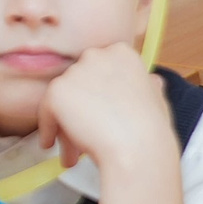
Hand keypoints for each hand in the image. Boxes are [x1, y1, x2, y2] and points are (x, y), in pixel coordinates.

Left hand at [36, 42, 173, 170]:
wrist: (137, 147)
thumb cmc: (151, 129)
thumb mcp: (157, 98)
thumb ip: (147, 85)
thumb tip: (151, 80)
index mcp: (122, 53)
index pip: (99, 70)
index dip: (98, 93)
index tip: (101, 112)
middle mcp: (96, 55)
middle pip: (79, 85)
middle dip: (81, 109)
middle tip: (86, 132)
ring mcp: (75, 72)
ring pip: (63, 101)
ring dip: (66, 124)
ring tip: (71, 151)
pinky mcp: (57, 91)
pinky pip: (46, 112)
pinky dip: (48, 129)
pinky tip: (51, 144)